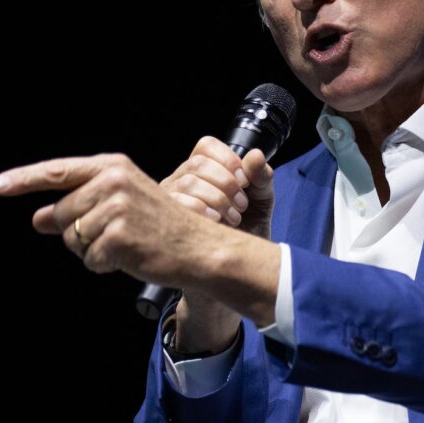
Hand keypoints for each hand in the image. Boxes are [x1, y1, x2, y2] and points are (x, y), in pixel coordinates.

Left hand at [0, 153, 214, 284]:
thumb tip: (38, 218)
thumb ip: (79, 206)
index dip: (25, 179)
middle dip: (76, 233)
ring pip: (73, 239)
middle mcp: (113, 181)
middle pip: (62, 214)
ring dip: (92, 251)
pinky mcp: (118, 236)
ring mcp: (116, 208)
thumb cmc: (160, 227)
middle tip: (112, 237)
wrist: (199, 248)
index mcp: (113, 167)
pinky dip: (104, 265)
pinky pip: (89, 259)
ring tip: (124, 246)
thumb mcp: (120, 206)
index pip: (59, 172)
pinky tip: (129, 257)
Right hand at [158, 137, 274, 351]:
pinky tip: (216, 225)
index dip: (228, 159)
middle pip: (197, 164)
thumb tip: (256, 156)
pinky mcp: (162, 224)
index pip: (205, 147)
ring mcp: (166, 203)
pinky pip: (179, 204)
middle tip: (241, 206)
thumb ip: (261, 180)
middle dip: (227, 184)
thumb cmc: (240, 237)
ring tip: (231, 219)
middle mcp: (179, 183)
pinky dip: (205, 212)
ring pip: (188, 183)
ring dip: (218, 200)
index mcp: (200, 172)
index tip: (244, 182)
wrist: (229, 276)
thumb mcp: (259, 205)